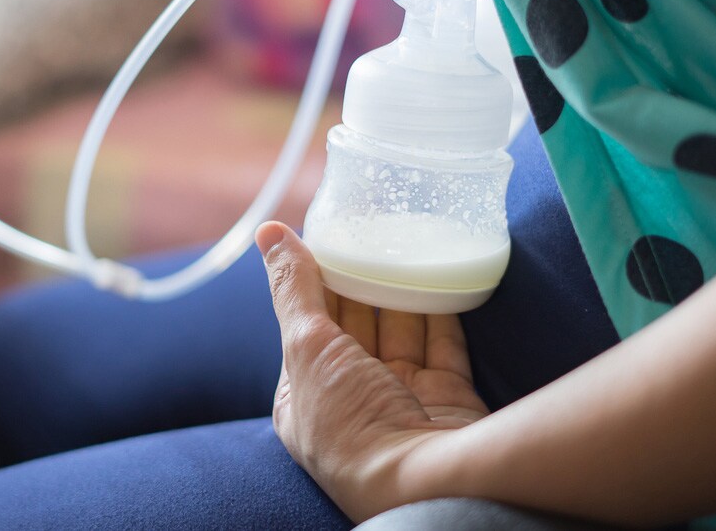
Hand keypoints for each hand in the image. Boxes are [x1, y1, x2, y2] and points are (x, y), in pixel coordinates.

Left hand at [256, 221, 488, 522]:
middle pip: (355, 326)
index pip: (307, 326)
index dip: (316, 282)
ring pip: (400, 331)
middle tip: (372, 231)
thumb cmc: (352, 424)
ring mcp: (401, 401)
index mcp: (305, 398)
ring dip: (402, 291)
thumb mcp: (306, 347)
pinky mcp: (447, 399)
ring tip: (406, 242)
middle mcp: (351, 401)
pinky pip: (444, 344)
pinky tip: (441, 275)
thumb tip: (268, 232)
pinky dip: (443, 310)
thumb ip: (291, 288)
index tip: (329, 236)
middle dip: (361, 282)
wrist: (427, 484)